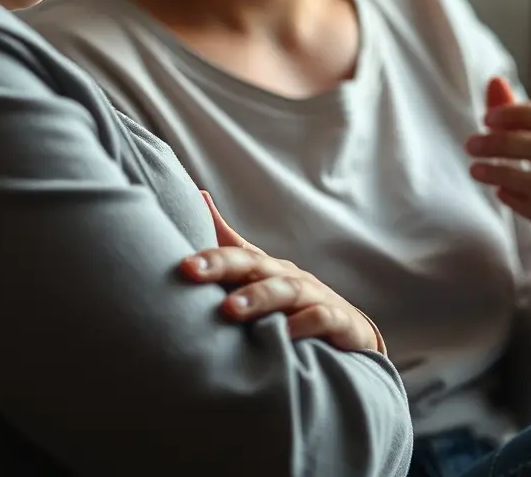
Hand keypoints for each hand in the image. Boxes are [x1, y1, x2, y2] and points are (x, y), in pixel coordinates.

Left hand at [179, 191, 383, 352]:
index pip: (235, 255)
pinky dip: (304, 324)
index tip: (183, 264)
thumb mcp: (260, 274)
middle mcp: (289, 276)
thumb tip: (198, 195)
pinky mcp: (338, 320)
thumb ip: (229, 243)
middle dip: (223, 266)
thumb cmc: (291, 300)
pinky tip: (284, 334)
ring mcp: (315, 296)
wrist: (347, 328)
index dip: (210, 256)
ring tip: (230, 309)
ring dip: (258, 297)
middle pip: (256, 265)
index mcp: (267, 267)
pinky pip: (322, 318)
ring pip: (288, 290)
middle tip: (192, 273)